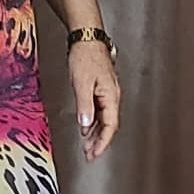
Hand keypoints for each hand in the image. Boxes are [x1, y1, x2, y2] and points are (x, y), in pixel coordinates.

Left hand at [68, 41, 120, 160]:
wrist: (87, 38)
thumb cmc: (86, 56)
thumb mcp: (82, 83)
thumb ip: (85, 105)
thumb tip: (86, 125)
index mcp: (111, 96)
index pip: (110, 126)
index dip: (103, 142)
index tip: (95, 154)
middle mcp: (112, 96)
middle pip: (109, 125)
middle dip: (99, 142)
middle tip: (90, 155)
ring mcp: (107, 93)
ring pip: (104, 119)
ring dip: (96, 133)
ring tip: (87, 146)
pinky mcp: (101, 89)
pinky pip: (100, 111)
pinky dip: (93, 121)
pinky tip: (86, 127)